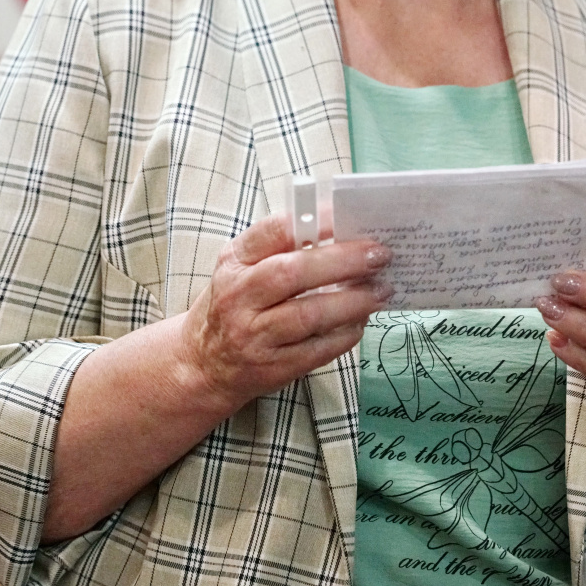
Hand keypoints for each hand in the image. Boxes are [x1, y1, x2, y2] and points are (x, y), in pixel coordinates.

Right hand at [177, 214, 391, 413]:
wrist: (203, 365)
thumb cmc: (234, 305)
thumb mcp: (242, 269)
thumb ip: (281, 249)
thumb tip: (342, 232)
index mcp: (234, 261)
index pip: (275, 232)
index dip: (316, 222)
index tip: (349, 218)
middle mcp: (239, 297)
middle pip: (295, 273)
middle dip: (344, 261)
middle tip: (379, 255)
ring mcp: (254, 335)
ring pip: (310, 314)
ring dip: (353, 301)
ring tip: (381, 290)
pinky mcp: (272, 368)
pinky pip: (318, 349)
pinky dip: (346, 333)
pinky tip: (362, 321)